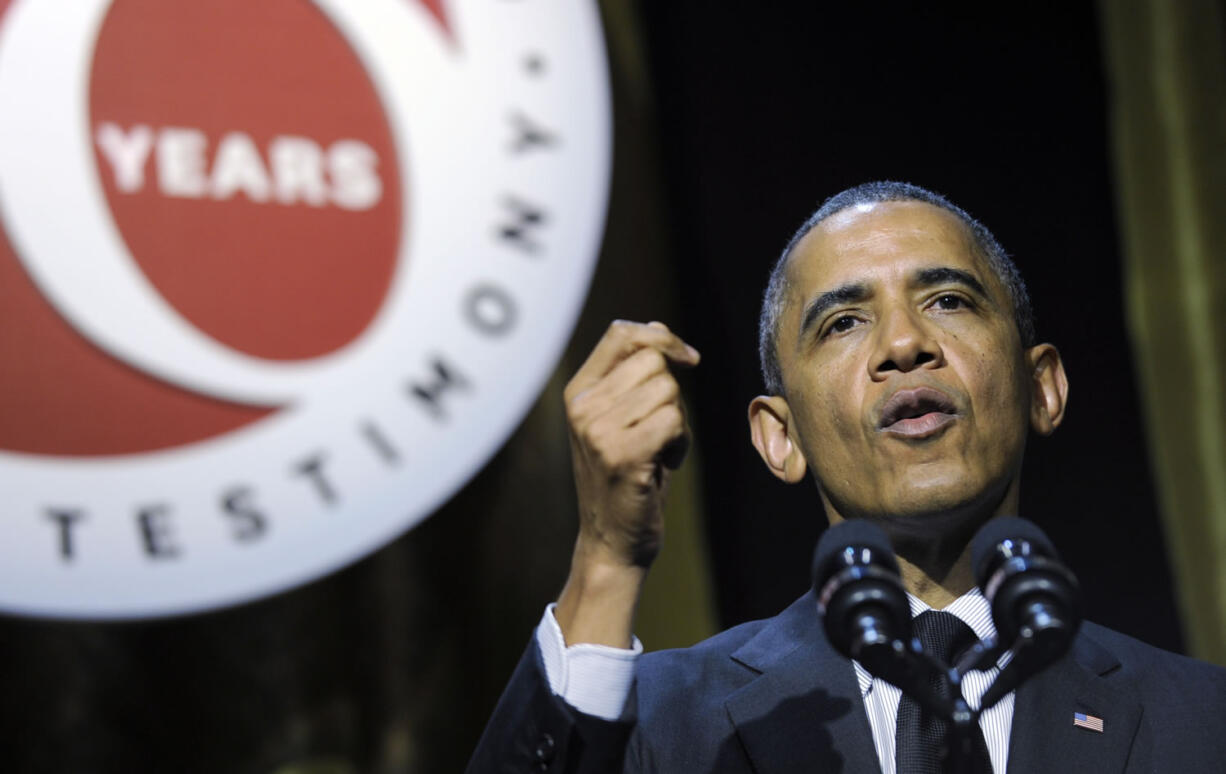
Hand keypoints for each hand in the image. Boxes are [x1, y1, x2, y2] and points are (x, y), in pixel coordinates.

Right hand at [555, 320, 698, 645]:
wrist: (613, 540)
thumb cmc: (627, 476)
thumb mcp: (620, 417)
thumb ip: (632, 375)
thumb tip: (659, 330)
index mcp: (578, 390)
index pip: (621, 334)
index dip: (662, 337)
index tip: (688, 359)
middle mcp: (581, 406)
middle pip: (654, 362)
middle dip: (672, 393)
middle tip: (659, 431)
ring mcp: (597, 431)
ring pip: (668, 392)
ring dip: (678, 421)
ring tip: (659, 450)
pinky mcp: (621, 456)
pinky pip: (673, 421)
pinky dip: (681, 443)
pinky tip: (664, 464)